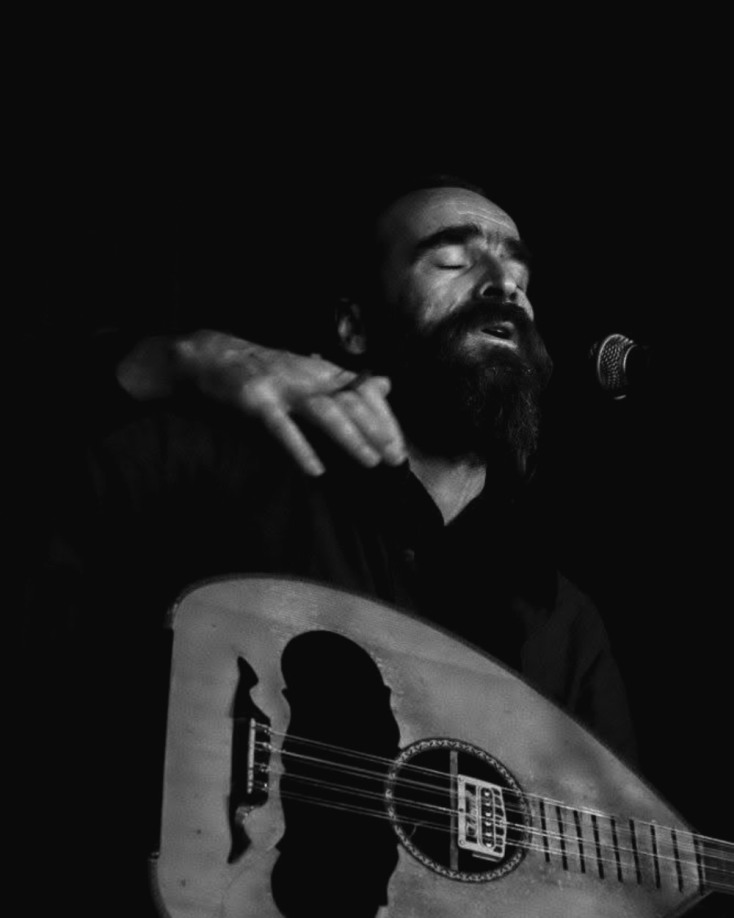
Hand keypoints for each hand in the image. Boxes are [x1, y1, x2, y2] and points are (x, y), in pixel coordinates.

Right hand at [118, 330, 405, 475]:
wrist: (214, 353)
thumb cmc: (266, 369)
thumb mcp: (310, 372)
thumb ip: (347, 382)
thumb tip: (385, 384)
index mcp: (322, 372)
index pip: (363, 392)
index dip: (385, 418)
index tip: (400, 445)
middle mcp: (308, 376)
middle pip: (351, 402)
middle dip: (377, 430)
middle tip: (395, 458)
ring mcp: (282, 386)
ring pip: (324, 412)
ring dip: (350, 438)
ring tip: (369, 462)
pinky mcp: (257, 400)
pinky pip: (282, 427)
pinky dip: (300, 448)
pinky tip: (315, 470)